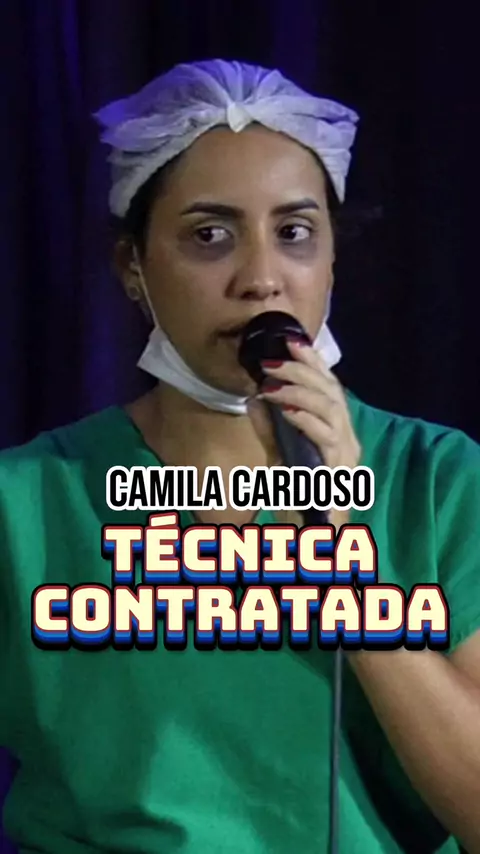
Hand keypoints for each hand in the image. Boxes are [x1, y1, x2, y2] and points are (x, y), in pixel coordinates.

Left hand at [257, 339, 360, 525]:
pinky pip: (326, 436)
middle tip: (272, 361)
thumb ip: (270, 429)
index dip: (312, 361)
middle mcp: (348, 437)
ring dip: (299, 391)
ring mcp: (347, 453)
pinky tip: (286, 409)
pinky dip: (305, 419)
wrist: (314, 540)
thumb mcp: (279, 457)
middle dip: (302, 370)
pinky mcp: (340, 470)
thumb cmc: (299, 499)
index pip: (329, 385)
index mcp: (337, 430)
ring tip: (272, 383)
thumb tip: (253, 399)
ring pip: (331, 408)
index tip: (291, 341)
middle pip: (331, 390)